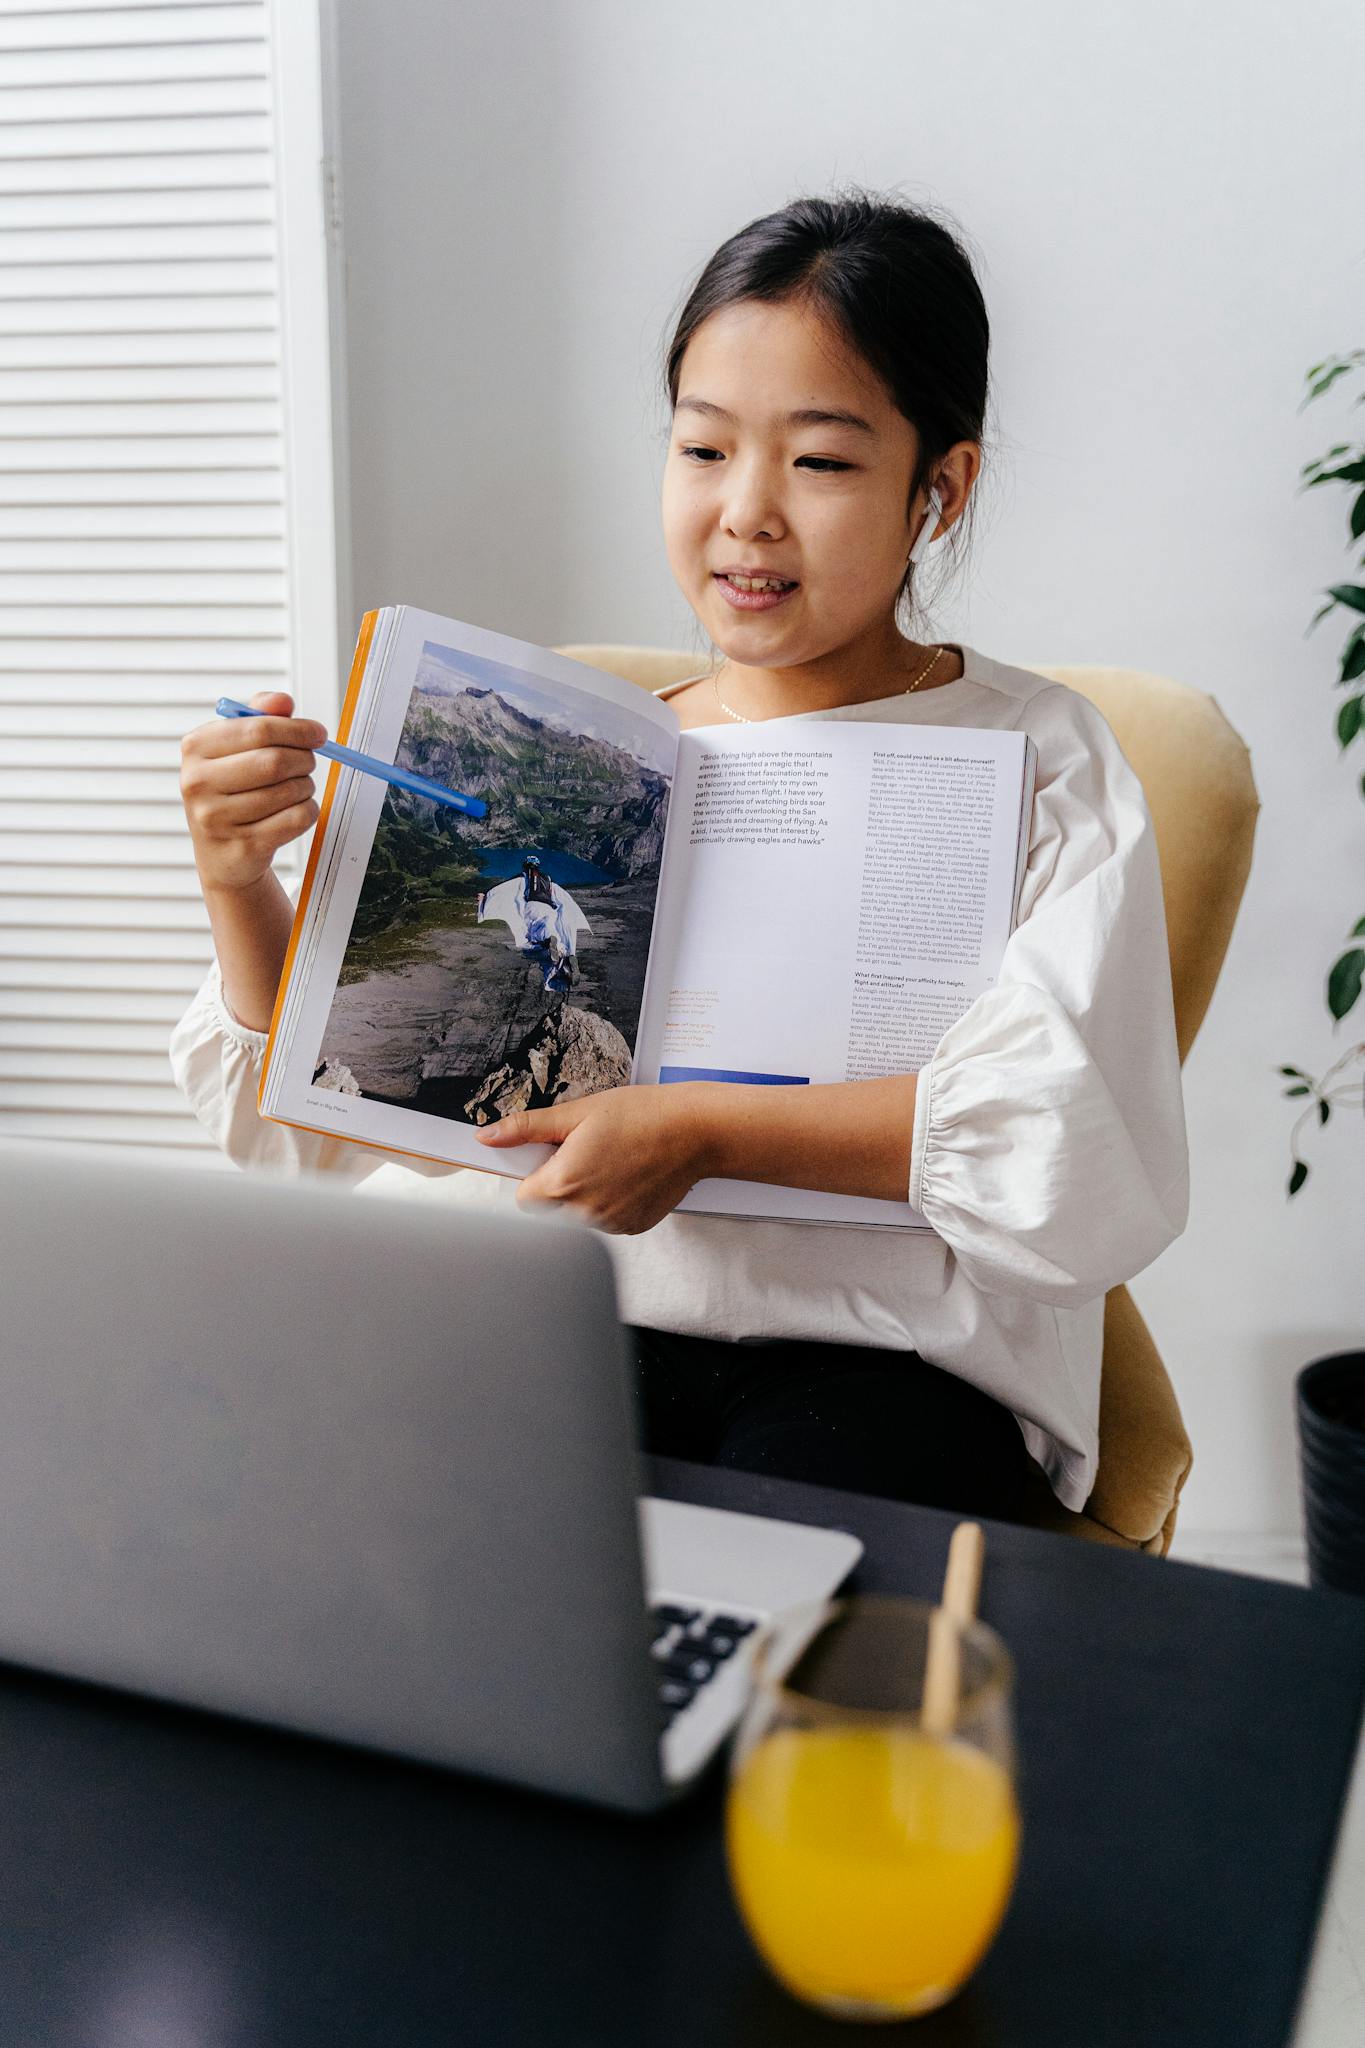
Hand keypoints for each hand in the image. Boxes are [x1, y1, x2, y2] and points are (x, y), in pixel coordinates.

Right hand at [180, 690, 327, 893]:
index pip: (259, 728)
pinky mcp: (243, 846)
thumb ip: (260, 717)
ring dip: (305, 787)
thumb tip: (283, 701)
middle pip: (275, 761)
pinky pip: (297, 818)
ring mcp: (216, 818)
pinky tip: (293, 811)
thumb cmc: (232, 791)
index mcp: (195, 747)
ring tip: (295, 789)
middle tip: (308, 763)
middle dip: (304, 760)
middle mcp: (198, 782)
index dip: (298, 729)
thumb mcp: (236, 748)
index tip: (318, 734)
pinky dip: (307, 811)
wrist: (221, 854)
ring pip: (290, 791)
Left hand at [474, 1084, 715, 1233]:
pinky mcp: (632, 1228)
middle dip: (557, 1185)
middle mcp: (585, 1213)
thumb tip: (487, 1136)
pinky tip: (627, 1176)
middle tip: (585, 1154)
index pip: (523, 1197)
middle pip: (548, 1210)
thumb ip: (527, 1128)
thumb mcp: (578, 1112)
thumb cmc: (642, 1115)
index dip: (535, 1174)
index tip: (554, 1155)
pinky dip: (608, 1202)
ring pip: (576, 1218)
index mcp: (564, 1184)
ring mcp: (611, 1225)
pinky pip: (604, 1221)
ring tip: (611, 1162)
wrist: (695, 1132)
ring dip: (583, 1196)